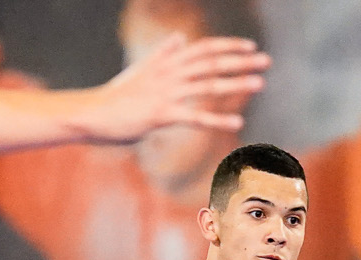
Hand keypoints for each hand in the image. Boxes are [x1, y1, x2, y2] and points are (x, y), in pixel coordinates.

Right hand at [85, 35, 268, 142]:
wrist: (93, 113)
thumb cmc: (118, 95)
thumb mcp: (142, 71)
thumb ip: (162, 54)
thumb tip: (178, 37)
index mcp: (166, 62)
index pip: (203, 48)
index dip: (228, 46)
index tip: (249, 47)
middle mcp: (169, 73)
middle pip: (211, 62)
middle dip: (240, 60)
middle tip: (266, 60)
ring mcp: (165, 93)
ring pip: (208, 85)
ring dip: (236, 83)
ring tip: (260, 83)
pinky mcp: (161, 114)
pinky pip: (195, 116)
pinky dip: (218, 119)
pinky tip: (237, 121)